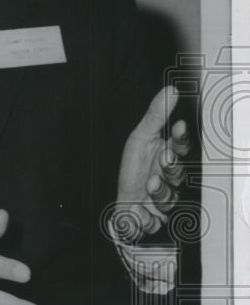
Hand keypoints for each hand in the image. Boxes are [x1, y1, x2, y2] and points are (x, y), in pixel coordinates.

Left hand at [114, 85, 191, 240]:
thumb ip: (155, 116)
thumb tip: (170, 90)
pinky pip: (160, 212)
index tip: (178, 126)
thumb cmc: (133, 170)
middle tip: (165, 157)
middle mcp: (170, 174)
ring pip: (171, 192)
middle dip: (171, 164)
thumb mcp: (139, 138)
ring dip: (159, 188)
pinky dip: (148, 208)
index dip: (181, 136)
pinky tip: (141, 205)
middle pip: (179, 169)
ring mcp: (167, 195)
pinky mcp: (161, 214)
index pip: (180, 144)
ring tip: (150, 183)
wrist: (124, 203)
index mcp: (167, 153)